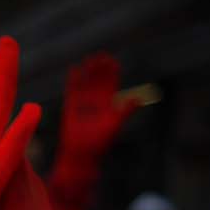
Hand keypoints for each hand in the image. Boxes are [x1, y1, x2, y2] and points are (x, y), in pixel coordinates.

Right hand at [57, 53, 136, 173]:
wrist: (82, 153)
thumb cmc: (100, 142)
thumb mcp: (114, 124)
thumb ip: (125, 111)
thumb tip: (138, 99)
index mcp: (110, 103)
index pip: (111, 82)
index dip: (111, 71)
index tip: (111, 60)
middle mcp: (97, 100)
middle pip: (99, 79)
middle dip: (99, 68)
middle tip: (99, 56)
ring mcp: (84, 102)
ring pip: (86, 82)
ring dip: (87, 71)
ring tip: (88, 59)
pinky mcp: (71, 106)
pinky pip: (73, 90)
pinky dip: (74, 80)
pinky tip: (74, 68)